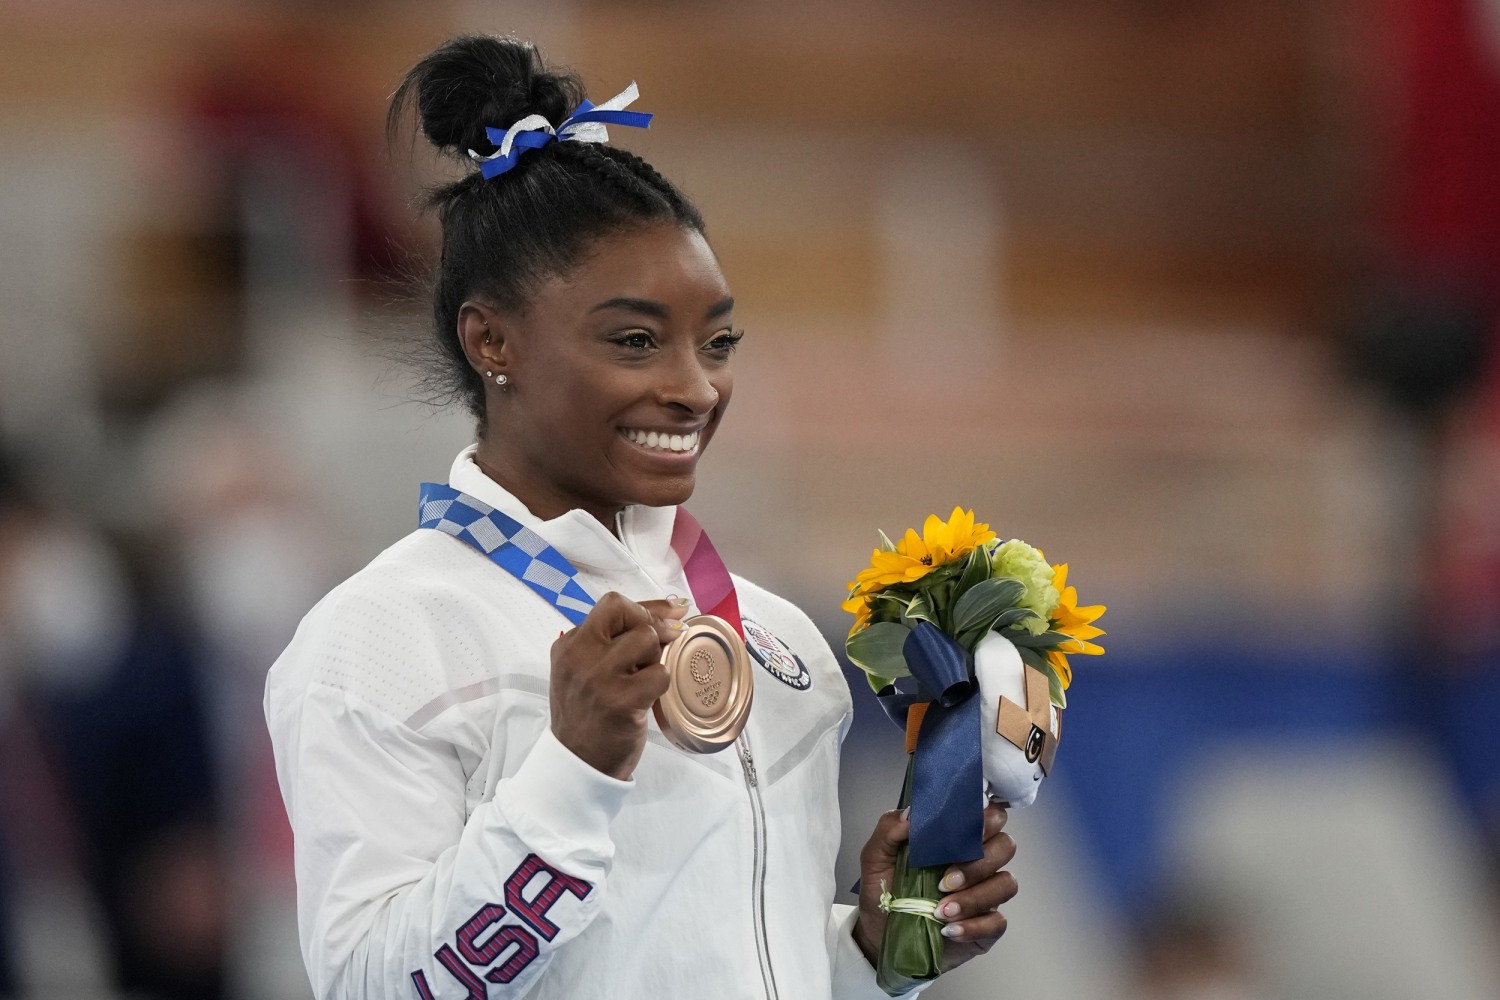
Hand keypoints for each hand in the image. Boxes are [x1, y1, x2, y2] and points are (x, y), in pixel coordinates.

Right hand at [548, 592, 689, 779]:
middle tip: (667, 643)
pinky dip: (661, 685)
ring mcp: (599, 678)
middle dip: (655, 625)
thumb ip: (612, 642)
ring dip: (657, 658)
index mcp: (569, 645)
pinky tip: (648, 699)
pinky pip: (660, 674)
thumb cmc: (588, 716)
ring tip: (644, 679)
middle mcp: (579, 656)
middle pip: (630, 614)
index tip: (671, 614)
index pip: (612, 604)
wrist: (578, 765)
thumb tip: (670, 613)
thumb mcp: (584, 672)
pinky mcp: (621, 701)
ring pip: (647, 640)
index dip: (647, 606)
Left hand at [853, 804, 1017, 972]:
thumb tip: (911, 813)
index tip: (963, 831)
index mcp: (956, 839)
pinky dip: (973, 926)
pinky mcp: (988, 926)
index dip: (985, 818)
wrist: (880, 936)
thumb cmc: (884, 892)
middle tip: (944, 881)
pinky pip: (998, 922)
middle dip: (979, 862)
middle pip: (1006, 845)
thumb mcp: (875, 858)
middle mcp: (978, 862)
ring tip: (939, 911)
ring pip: (1006, 883)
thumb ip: (888, 829)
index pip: (989, 815)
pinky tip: (948, 929)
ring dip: (974, 897)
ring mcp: (987, 894)